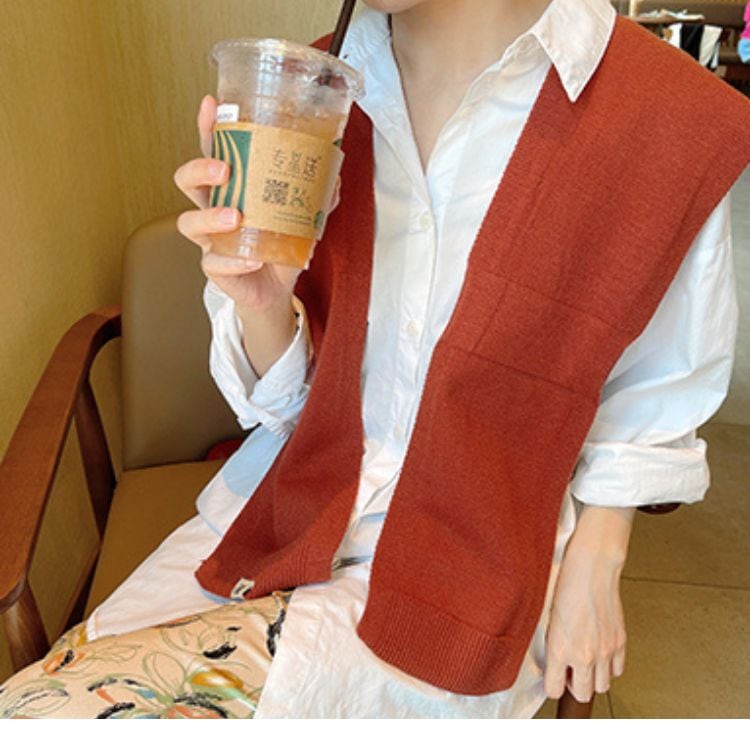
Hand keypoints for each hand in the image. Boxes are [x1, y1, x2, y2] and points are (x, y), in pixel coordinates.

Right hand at [174, 95, 304, 313]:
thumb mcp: (302, 216)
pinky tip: (252, 260)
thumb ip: (317, 196)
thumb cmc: (281, 246)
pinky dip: (234, 262)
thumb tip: (335, 177)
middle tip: (225, 168)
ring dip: (210, 216)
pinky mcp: (216, 268)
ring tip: (236, 216)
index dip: (208, 128)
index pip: (214, 151)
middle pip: (188, 179)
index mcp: (233, 187)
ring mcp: (210, 239)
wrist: (276, 289)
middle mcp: (213, 208)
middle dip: (200, 168)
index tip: (211, 104)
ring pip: (189, 221)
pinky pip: (214, 263)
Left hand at [543, 505, 634, 702]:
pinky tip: (600, 651)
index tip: (551, 677)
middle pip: (581, 694)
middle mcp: (583, 655)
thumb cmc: (564, 584)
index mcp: (559, 649)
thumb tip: (550, 657)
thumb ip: (549, 642)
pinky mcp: (619, 642)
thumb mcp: (545, 615)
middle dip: (572, 685)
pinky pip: (618, 670)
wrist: (590, 568)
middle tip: (568, 669)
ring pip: (602, 686)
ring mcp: (604, 650)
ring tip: (585, 661)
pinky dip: (610, 666)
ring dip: (592, 677)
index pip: (554, 690)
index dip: (552, 685)